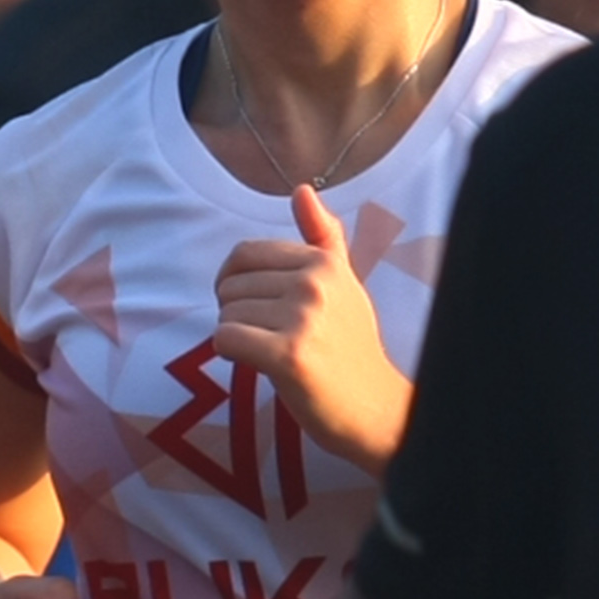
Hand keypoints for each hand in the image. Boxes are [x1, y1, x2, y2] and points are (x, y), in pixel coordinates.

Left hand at [214, 186, 413, 468]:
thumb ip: (323, 238)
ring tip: (270, 352)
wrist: (373, 409)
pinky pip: (225, 339)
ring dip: (237, 337)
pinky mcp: (289, 355)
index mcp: (324, 262)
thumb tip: (301, 189)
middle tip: (267, 336)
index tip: (255, 306)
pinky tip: (257, 364)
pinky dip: (230, 354)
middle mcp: (315, 282)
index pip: (245, 254)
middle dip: (237, 313)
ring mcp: (303, 317)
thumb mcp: (344, 284)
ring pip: (226, 314)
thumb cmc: (351, 348)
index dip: (237, 282)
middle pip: (230, 286)